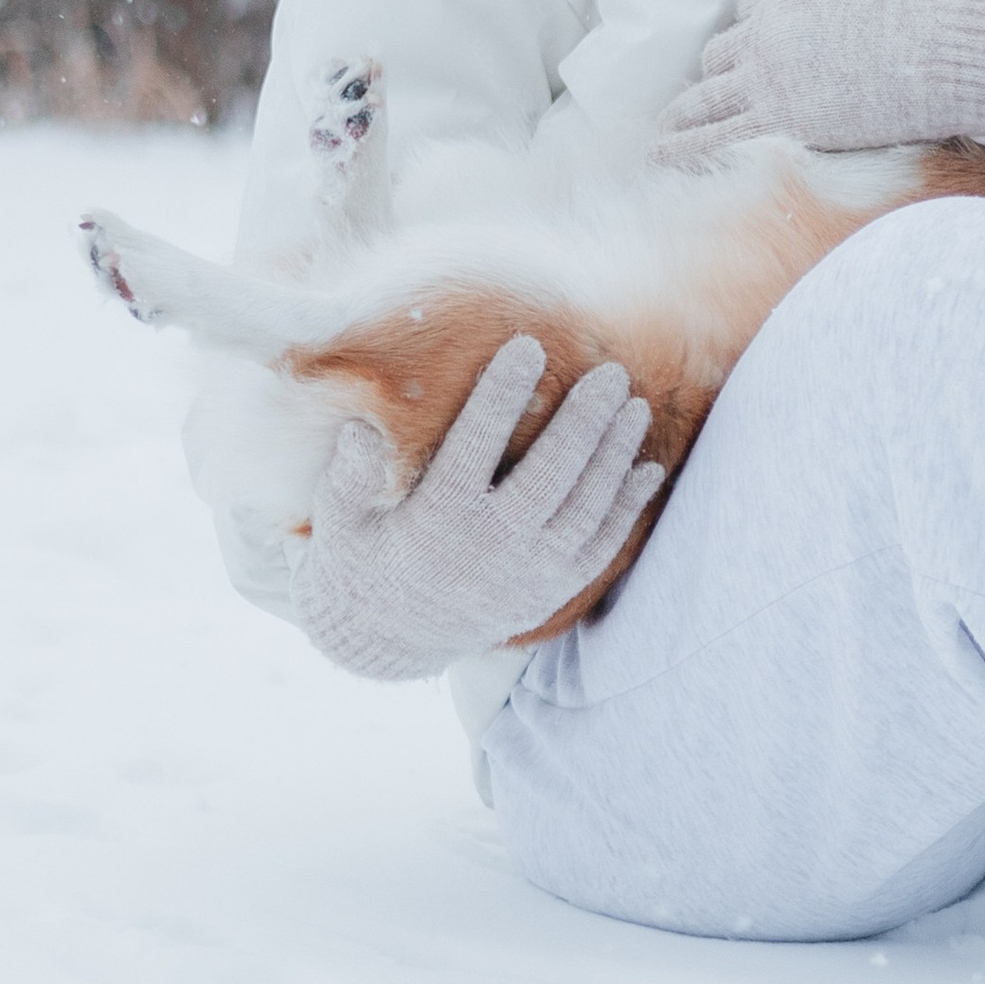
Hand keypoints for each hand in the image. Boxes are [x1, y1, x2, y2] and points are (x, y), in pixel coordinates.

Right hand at [290, 335, 663, 678]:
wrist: (392, 638)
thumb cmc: (364, 558)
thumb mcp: (338, 524)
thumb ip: (345, 478)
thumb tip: (359, 427)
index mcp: (435, 521)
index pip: (473, 448)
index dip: (501, 396)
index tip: (527, 345)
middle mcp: (487, 548)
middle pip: (547, 478)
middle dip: (584, 423)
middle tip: (612, 372)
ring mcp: (526, 574)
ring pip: (583, 510)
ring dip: (614, 457)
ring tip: (635, 406)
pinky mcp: (550, 591)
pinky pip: (598, 548)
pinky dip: (626, 509)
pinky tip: (646, 469)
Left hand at [656, 0, 984, 163]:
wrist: (966, 46)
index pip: (756, 7)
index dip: (764, 20)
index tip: (773, 36)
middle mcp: (768, 38)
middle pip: (726, 54)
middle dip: (723, 67)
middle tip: (716, 88)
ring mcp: (772, 87)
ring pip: (708, 98)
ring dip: (685, 112)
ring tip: (666, 129)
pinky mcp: (787, 130)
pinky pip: (715, 141)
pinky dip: (682, 146)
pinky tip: (661, 154)